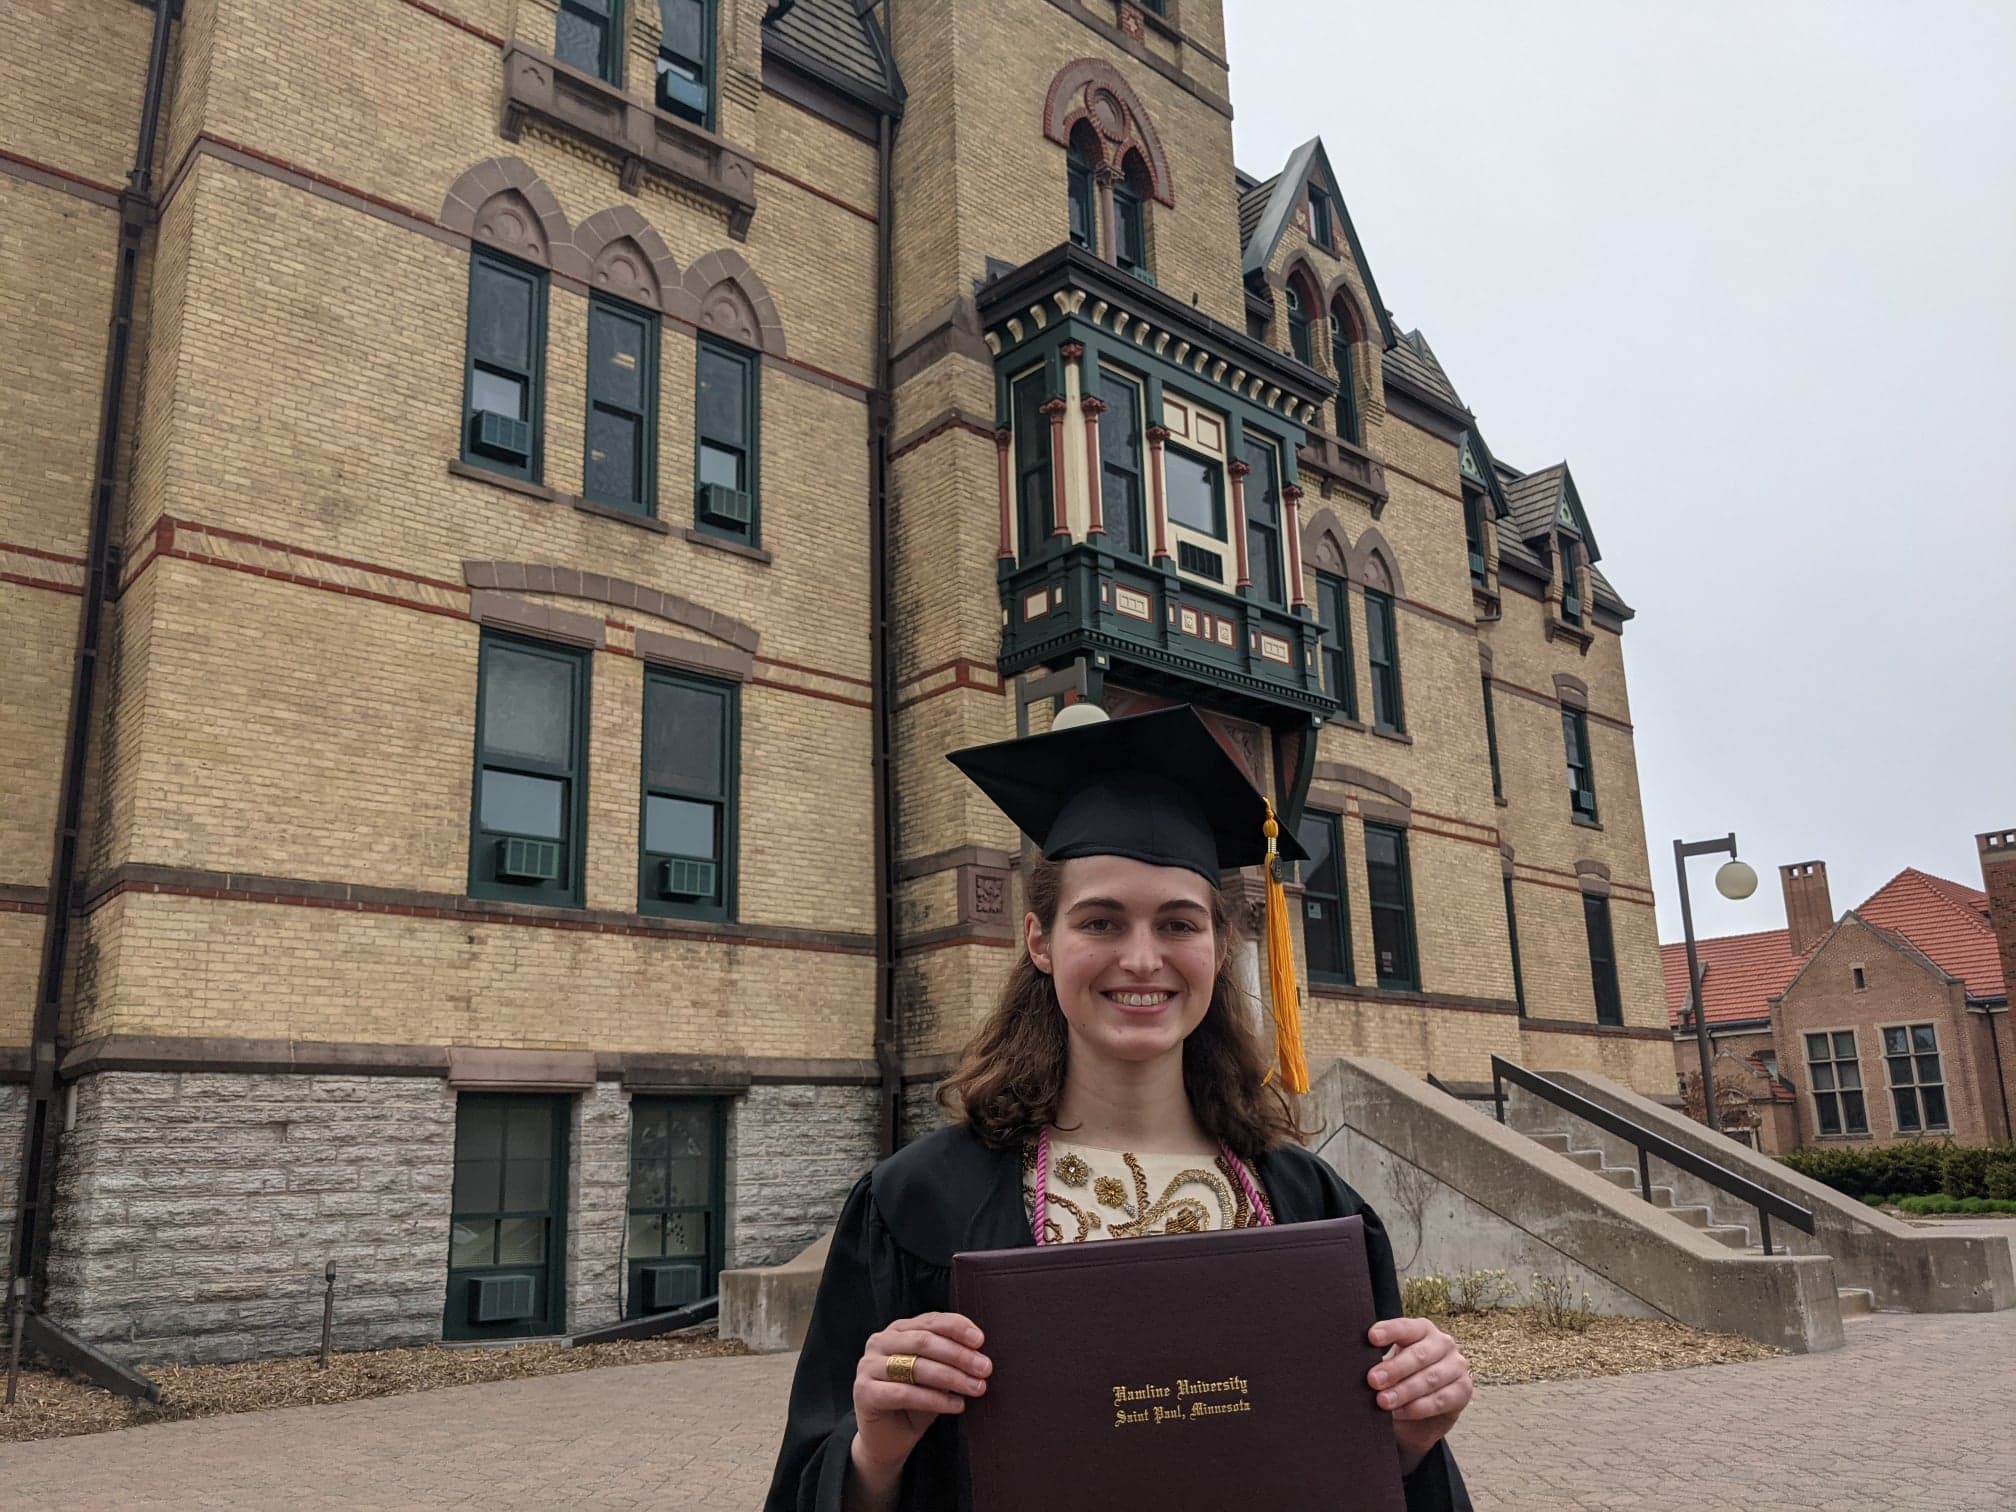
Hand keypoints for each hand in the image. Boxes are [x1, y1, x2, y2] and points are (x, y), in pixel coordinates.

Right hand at [848, 1312, 991, 1504]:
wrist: (886, 1442)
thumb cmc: (915, 1404)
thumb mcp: (936, 1377)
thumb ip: (949, 1360)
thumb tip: (980, 1354)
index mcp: (898, 1330)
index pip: (930, 1321)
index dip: (957, 1327)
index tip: (981, 1341)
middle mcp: (879, 1342)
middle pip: (924, 1341)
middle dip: (959, 1355)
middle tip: (985, 1369)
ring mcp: (868, 1366)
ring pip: (916, 1366)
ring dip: (952, 1377)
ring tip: (977, 1388)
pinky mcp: (864, 1392)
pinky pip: (905, 1393)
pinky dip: (935, 1400)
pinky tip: (957, 1406)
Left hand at [1367, 1316, 1471, 1474]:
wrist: (1422, 1409)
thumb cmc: (1401, 1378)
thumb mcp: (1391, 1364)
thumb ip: (1379, 1359)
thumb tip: (1353, 1362)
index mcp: (1422, 1329)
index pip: (1406, 1327)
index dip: (1389, 1331)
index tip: (1371, 1337)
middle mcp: (1443, 1343)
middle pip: (1419, 1355)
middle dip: (1394, 1369)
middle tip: (1372, 1380)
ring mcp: (1457, 1366)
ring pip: (1430, 1378)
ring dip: (1404, 1391)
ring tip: (1383, 1402)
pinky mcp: (1464, 1390)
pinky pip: (1442, 1399)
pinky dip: (1419, 1407)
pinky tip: (1401, 1412)